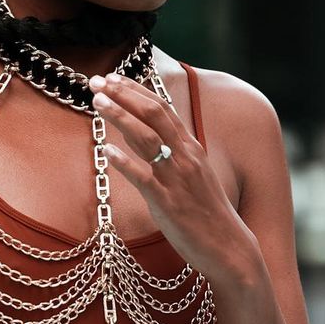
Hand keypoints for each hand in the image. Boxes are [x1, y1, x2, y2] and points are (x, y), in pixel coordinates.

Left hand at [87, 71, 255, 284]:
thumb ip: (169, 154)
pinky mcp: (168, 202)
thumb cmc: (205, 212)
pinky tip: (106, 151)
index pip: (162, 108)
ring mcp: (177, 178)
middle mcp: (185, 156)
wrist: (228, 246)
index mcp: (191, 147)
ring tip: (98, 102)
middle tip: (96, 82)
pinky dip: (124, 161)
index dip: (135, 90)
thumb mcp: (191, 175)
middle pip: (153, 114)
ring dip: (121, 117)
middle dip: (124, 94)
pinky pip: (143, 177)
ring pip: (147, 138)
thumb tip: (140, 136)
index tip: (112, 77)